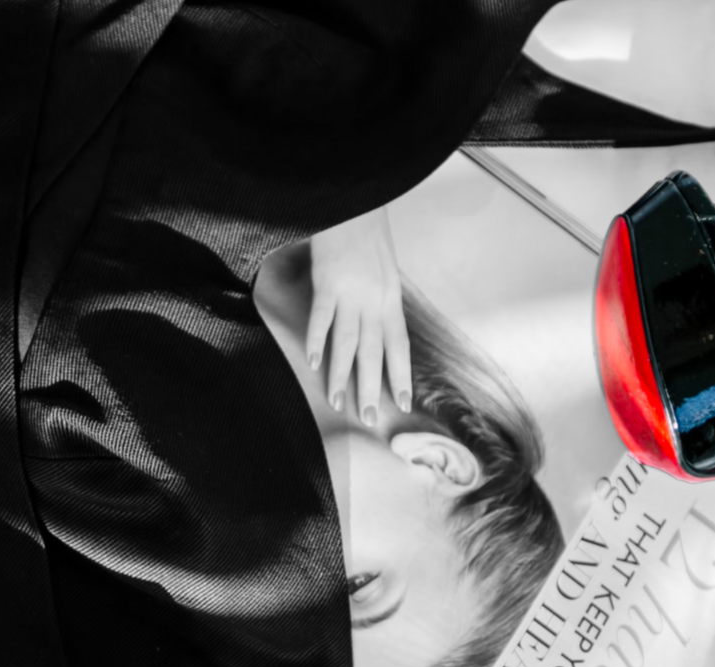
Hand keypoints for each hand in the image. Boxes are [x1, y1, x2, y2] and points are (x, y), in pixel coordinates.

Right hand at [307, 209, 412, 423]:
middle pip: (374, 353)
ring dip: (342, 375)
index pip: (399, 346)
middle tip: (367, 418)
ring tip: (337, 402)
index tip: (403, 403)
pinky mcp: (327, 283)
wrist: (354, 201)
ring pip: (348, 343)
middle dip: (371, 388)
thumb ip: (381, 299)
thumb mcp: (385, 268)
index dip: (401, 376)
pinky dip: (316, 342)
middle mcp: (375, 301)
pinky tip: (312, 363)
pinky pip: (321, 319)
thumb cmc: (367, 233)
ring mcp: (350, 293)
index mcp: (391, 298)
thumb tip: (377, 327)